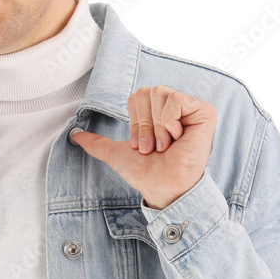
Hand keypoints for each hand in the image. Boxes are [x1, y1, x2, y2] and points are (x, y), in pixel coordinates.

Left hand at [70, 85, 215, 209]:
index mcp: (157, 112)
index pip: (136, 95)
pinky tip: (177, 138)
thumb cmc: (146, 173)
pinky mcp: (205, 112)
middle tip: (153, 146)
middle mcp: (175, 107)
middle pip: (146, 91)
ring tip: (165, 145)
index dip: (135, 122)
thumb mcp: (116, 154)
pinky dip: (169, 122)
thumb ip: (96, 143)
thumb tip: (75, 135)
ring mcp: (191, 109)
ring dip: (156, 127)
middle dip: (143, 124)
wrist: (163, 186)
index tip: (142, 144)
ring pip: (160, 93)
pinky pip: (176, 99)